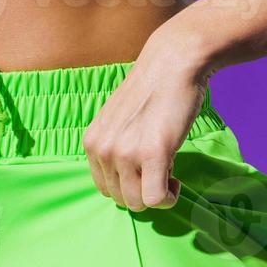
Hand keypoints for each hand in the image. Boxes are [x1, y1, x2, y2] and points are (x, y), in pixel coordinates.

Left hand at [82, 34, 212, 211]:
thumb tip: (123, 179)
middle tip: (160, 170)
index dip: (129, 186)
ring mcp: (125, 153)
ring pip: (138, 203)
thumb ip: (114, 146)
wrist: (172, 64)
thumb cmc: (151, 91)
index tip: (145, 171)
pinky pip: (156, 199)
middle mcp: (102, 150)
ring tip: (168, 170)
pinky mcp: (152, 153)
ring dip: (157, 195)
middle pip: (120, 199)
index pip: (104, 188)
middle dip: (143, 191)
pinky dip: (168, 198)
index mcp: (91, 143)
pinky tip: (175, 182)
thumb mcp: (117, 121)